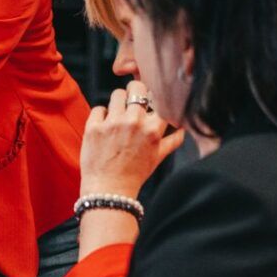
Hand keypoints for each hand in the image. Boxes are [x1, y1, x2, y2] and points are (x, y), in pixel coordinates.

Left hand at [80, 79, 184, 197]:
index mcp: (153, 129)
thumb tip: (183, 129)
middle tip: (132, 101)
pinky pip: (99, 108)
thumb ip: (172, 141)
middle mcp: (134, 122)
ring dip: (118, 102)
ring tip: (117, 115)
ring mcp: (113, 123)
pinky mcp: (93, 126)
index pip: (159, 98)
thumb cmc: (134, 174)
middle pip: (137, 87)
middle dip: (135, 92)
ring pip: (117, 94)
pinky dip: (101, 115)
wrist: (109, 189)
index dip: (154, 98)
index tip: (150, 101)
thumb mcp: (158, 158)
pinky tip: (104, 127)